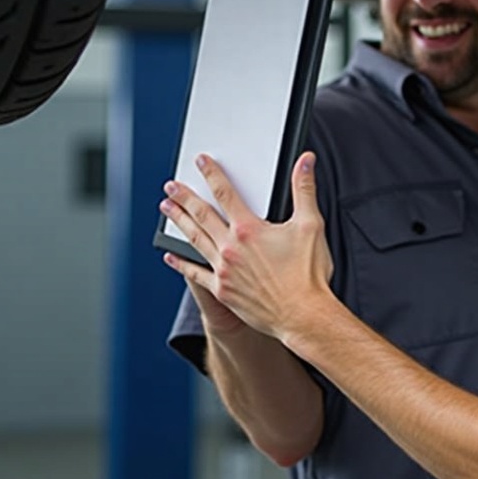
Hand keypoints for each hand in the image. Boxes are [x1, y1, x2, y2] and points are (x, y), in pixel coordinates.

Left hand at [159, 151, 334, 341]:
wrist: (303, 315)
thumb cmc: (308, 275)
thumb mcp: (310, 225)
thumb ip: (304, 190)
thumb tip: (304, 162)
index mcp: (249, 229)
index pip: (224, 193)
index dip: (212, 174)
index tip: (201, 162)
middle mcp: (231, 248)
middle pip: (201, 215)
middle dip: (184, 197)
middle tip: (171, 186)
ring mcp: (223, 270)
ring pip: (194, 240)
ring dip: (179, 222)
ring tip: (166, 209)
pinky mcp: (222, 291)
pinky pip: (195, 274)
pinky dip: (182, 264)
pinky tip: (171, 256)